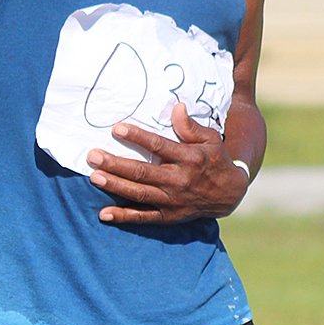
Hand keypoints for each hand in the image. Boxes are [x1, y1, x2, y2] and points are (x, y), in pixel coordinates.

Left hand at [84, 103, 249, 225]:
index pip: (159, 146)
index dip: (137, 137)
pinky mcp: (169, 216)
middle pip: (143, 172)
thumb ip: (190, 126)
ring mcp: (173, 200)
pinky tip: (104, 214)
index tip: (116, 128)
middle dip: (116, 164)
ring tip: (94, 177)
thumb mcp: (210, 139)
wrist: (230, 194)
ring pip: (139, 194)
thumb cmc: (214, 159)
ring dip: (115, 186)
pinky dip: (123, 216)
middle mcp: (179, 180)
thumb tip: (176, 106)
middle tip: (93, 156)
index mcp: (189, 158)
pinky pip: (143, 218)